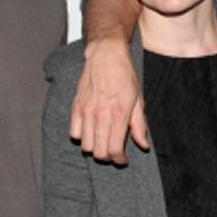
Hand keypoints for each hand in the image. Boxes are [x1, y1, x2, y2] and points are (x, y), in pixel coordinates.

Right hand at [69, 36, 147, 164]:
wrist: (106, 56)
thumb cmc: (125, 76)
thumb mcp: (138, 100)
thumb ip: (139, 125)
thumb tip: (143, 145)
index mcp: (119, 114)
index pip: (114, 149)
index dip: (119, 160)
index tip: (123, 160)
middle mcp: (100, 115)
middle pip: (98, 152)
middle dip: (107, 157)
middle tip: (114, 153)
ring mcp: (86, 111)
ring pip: (85, 145)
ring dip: (95, 148)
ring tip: (103, 142)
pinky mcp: (75, 107)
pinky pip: (73, 133)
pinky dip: (81, 137)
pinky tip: (91, 132)